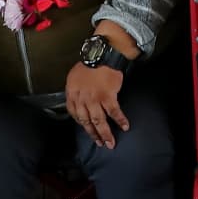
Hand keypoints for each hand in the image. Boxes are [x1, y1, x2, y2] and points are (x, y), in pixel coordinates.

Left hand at [65, 28, 138, 145]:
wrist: (101, 54)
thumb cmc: (89, 63)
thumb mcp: (75, 76)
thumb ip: (76, 90)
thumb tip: (81, 100)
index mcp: (73, 94)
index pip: (75, 114)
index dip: (82, 124)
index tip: (88, 129)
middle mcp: (82, 99)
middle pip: (87, 122)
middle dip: (94, 135)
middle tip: (100, 144)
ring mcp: (95, 99)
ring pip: (99, 121)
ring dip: (105, 134)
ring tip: (111, 142)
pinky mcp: (108, 97)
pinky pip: (114, 112)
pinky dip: (120, 120)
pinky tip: (125, 126)